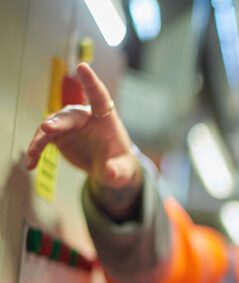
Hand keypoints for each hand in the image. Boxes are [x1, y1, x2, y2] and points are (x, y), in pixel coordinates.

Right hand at [25, 63, 139, 189]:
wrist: (108, 167)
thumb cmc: (118, 164)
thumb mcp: (122, 171)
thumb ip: (117, 171)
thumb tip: (111, 173)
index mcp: (106, 119)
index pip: (99, 97)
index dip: (91, 82)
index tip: (82, 67)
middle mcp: (86, 117)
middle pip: (70, 115)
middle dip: (58, 121)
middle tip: (47, 128)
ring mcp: (70, 125)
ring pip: (52, 125)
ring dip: (41, 137)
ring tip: (33, 153)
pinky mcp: (58, 135)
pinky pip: (44, 139)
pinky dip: (37, 149)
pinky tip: (31, 163)